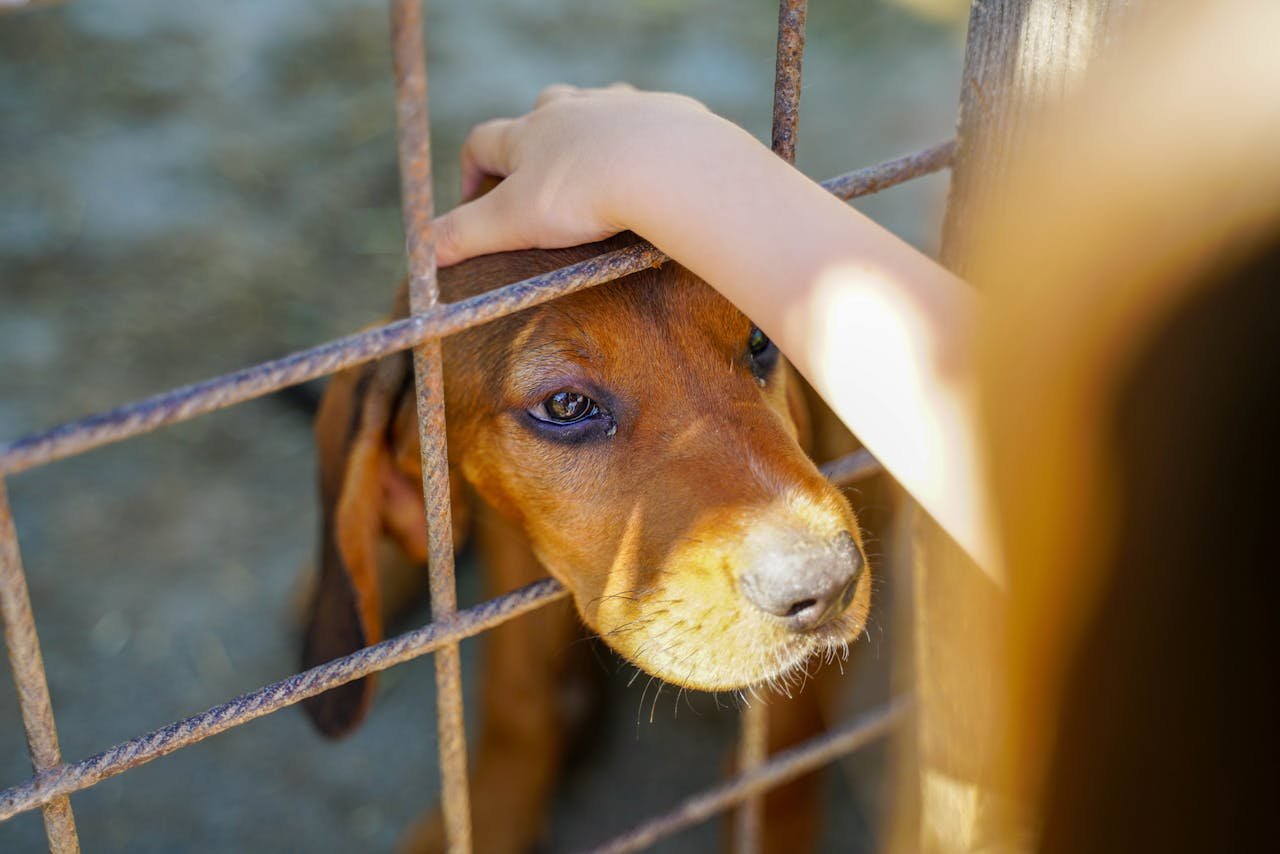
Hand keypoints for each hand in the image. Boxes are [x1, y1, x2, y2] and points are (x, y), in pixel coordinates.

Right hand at [432, 83, 744, 265]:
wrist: (665, 164)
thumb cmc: (584, 193)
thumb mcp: (512, 222)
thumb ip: (466, 235)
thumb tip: (422, 250)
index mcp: (527, 134)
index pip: (483, 141)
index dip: (473, 169)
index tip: (475, 200)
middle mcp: (568, 111)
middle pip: (540, 111)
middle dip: (534, 139)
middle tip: (540, 180)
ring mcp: (617, 106)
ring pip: (594, 107)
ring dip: (588, 131)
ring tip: (595, 168)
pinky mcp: (662, 112)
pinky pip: (646, 119)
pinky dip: (640, 138)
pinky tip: (648, 164)